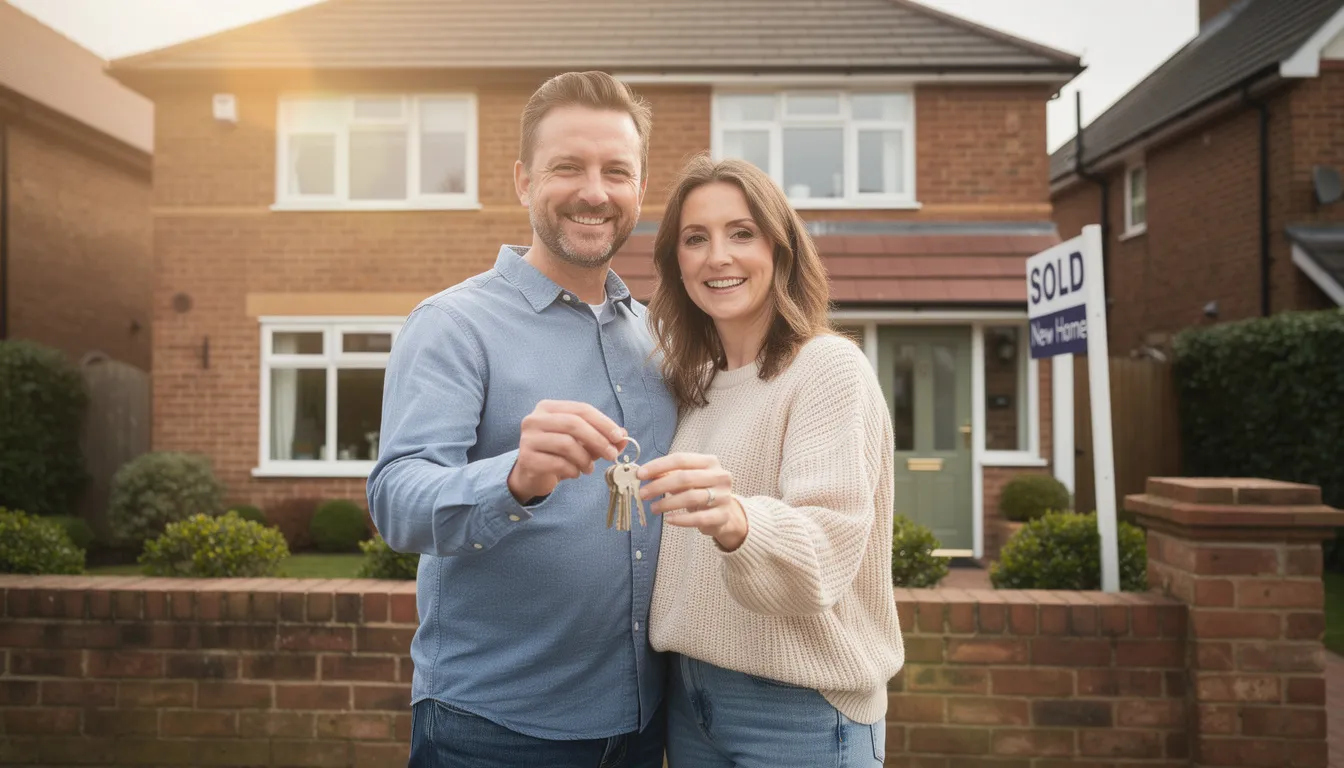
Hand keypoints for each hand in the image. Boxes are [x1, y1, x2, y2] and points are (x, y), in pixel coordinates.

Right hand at [508, 400, 626, 502]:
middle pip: (574, 424)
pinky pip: (558, 463)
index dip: (603, 422)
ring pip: (566, 444)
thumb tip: (624, 437)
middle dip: (598, 440)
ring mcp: (528, 439)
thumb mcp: (581, 443)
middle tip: (611, 455)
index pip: (581, 409)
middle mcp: (534, 419)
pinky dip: (573, 470)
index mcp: (548, 408)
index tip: (619, 436)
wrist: (530, 475)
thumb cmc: (557, 453)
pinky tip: (575, 473)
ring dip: (585, 458)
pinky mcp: (527, 459)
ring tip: (590, 468)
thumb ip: (600, 437)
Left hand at [637, 453, 747, 550]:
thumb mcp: (687, 479)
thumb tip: (643, 474)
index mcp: (710, 461)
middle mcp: (719, 476)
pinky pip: (698, 518)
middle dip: (660, 485)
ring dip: (667, 503)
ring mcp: (723, 496)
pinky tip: (668, 520)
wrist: (725, 513)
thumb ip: (668, 474)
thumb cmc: (701, 491)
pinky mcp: (722, 515)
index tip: (640, 474)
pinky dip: (681, 519)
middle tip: (643, 493)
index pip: (681, 459)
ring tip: (653, 508)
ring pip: (691, 498)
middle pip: (685, 478)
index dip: (658, 466)